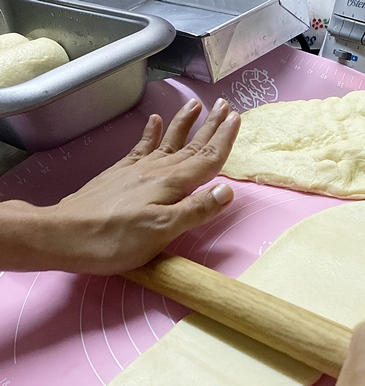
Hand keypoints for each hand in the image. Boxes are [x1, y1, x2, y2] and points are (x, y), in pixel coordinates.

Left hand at [25, 98, 238, 274]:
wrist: (63, 235)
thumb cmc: (115, 239)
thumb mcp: (163, 231)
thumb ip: (196, 209)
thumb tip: (228, 189)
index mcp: (172, 184)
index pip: (207, 158)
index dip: (224, 139)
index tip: (237, 118)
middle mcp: (157, 171)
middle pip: (191, 145)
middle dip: (211, 125)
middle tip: (226, 105)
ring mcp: (136, 170)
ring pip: (169, 141)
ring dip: (185, 123)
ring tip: (196, 103)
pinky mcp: (119, 174)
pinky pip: (141, 147)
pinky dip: (151, 132)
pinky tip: (155, 120)